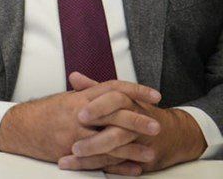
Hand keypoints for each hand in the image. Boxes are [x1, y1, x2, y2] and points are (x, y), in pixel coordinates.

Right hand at [0, 73, 160, 163]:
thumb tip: (116, 91)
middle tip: (157, 127)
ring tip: (150, 154)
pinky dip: (117, 167)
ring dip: (131, 149)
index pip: (112, 88)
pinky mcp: (70, 152)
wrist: (19, 128)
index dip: (135, 90)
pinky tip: (133, 169)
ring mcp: (74, 133)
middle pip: (113, 114)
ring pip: (108, 142)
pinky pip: (98, 161)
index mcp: (80, 97)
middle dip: (137, 121)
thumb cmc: (46, 113)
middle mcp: (78, 113)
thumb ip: (91, 95)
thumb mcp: (69, 99)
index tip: (155, 96)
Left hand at [57, 73, 206, 174]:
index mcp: (129, 103)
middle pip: (117, 132)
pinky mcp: (142, 160)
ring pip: (117, 151)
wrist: (174, 133)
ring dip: (93, 157)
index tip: (80, 115)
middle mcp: (137, 123)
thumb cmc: (140, 112)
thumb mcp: (120, 97)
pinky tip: (83, 168)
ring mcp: (140, 144)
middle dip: (95, 141)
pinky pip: (120, 165)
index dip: (98, 107)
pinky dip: (102, 167)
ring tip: (71, 159)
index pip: (115, 101)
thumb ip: (95, 88)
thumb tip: (74, 77)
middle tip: (74, 146)